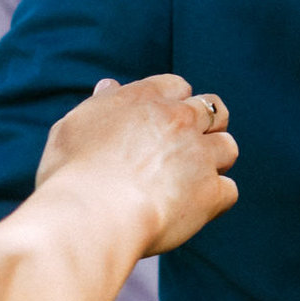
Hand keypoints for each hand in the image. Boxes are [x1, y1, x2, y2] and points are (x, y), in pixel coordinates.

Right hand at [35, 75, 239, 253]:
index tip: (167, 120)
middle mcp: (178, 120)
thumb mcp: (72, 128)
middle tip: (189, 148)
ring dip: (215, 161)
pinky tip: (194, 210)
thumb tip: (109, 86)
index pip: (176, 85)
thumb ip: (99, 105)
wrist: (91, 214)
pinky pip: (229, 191)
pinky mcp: (211, 191)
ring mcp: (199, 154)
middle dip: (205, 126)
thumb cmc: (71, 175)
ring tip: (192, 180)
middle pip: (213, 110)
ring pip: (228, 147)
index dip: (175, 102)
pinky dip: (215, 200)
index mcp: (144, 100)